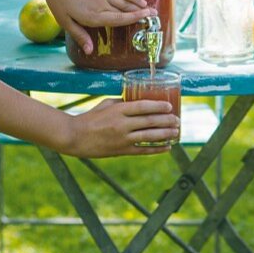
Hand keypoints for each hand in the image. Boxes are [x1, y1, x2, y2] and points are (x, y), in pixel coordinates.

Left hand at [40, 0, 152, 55]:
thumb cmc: (57, 0)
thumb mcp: (65, 21)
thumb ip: (80, 36)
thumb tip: (90, 51)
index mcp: (94, 16)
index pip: (119, 19)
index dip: (134, 19)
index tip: (147, 19)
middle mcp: (102, 5)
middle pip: (125, 10)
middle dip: (141, 13)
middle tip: (155, 16)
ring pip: (125, 1)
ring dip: (139, 5)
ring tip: (151, 8)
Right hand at [64, 98, 179, 157]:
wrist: (74, 137)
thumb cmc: (90, 118)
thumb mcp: (105, 105)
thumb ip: (122, 103)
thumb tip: (138, 102)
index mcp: (118, 110)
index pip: (143, 106)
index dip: (159, 107)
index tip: (170, 107)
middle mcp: (122, 124)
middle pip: (150, 121)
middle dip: (167, 121)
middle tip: (178, 120)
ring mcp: (122, 139)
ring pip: (149, 136)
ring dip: (165, 134)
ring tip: (176, 132)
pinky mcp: (121, 151)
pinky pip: (143, 150)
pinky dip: (156, 149)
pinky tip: (167, 147)